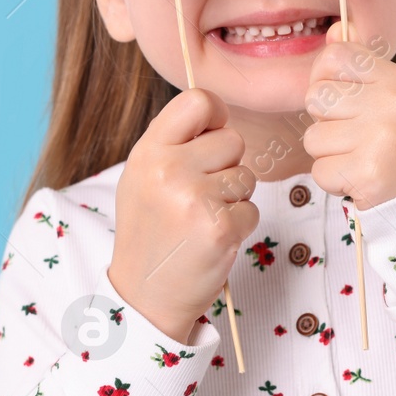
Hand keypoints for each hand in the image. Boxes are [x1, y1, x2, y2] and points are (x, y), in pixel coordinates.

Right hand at [108, 88, 259, 342]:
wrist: (144, 294)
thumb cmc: (149, 232)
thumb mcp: (142, 176)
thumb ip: (174, 143)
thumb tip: (215, 113)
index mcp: (148, 151)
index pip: (198, 100)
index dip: (215, 116)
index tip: (210, 137)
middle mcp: (169, 170)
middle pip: (232, 139)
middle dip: (226, 165)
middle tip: (200, 194)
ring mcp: (195, 199)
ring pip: (246, 176)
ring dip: (234, 197)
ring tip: (202, 218)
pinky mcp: (221, 228)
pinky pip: (252, 209)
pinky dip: (239, 225)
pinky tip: (211, 239)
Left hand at [302, 22, 395, 210]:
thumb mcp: (391, 93)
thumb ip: (360, 64)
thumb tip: (335, 30)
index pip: (334, 56)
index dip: (323, 76)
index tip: (338, 98)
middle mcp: (392, 104)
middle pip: (316, 97)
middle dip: (325, 120)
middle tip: (351, 134)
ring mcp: (380, 139)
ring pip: (313, 137)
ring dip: (328, 153)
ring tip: (356, 156)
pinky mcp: (367, 173)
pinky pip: (319, 171)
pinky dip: (333, 180)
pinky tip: (357, 177)